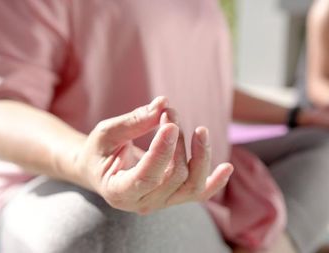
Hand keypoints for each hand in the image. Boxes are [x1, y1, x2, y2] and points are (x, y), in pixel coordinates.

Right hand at [70, 97, 233, 213]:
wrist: (101, 169)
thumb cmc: (100, 150)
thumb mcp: (106, 133)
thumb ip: (132, 122)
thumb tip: (162, 104)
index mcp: (119, 192)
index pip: (147, 177)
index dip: (162, 151)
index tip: (170, 124)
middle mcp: (142, 204)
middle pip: (174, 175)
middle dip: (177, 140)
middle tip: (169, 112)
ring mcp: (162, 203)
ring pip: (192, 184)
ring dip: (199, 154)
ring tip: (199, 130)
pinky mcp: (175, 197)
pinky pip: (200, 193)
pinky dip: (216, 181)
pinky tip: (227, 167)